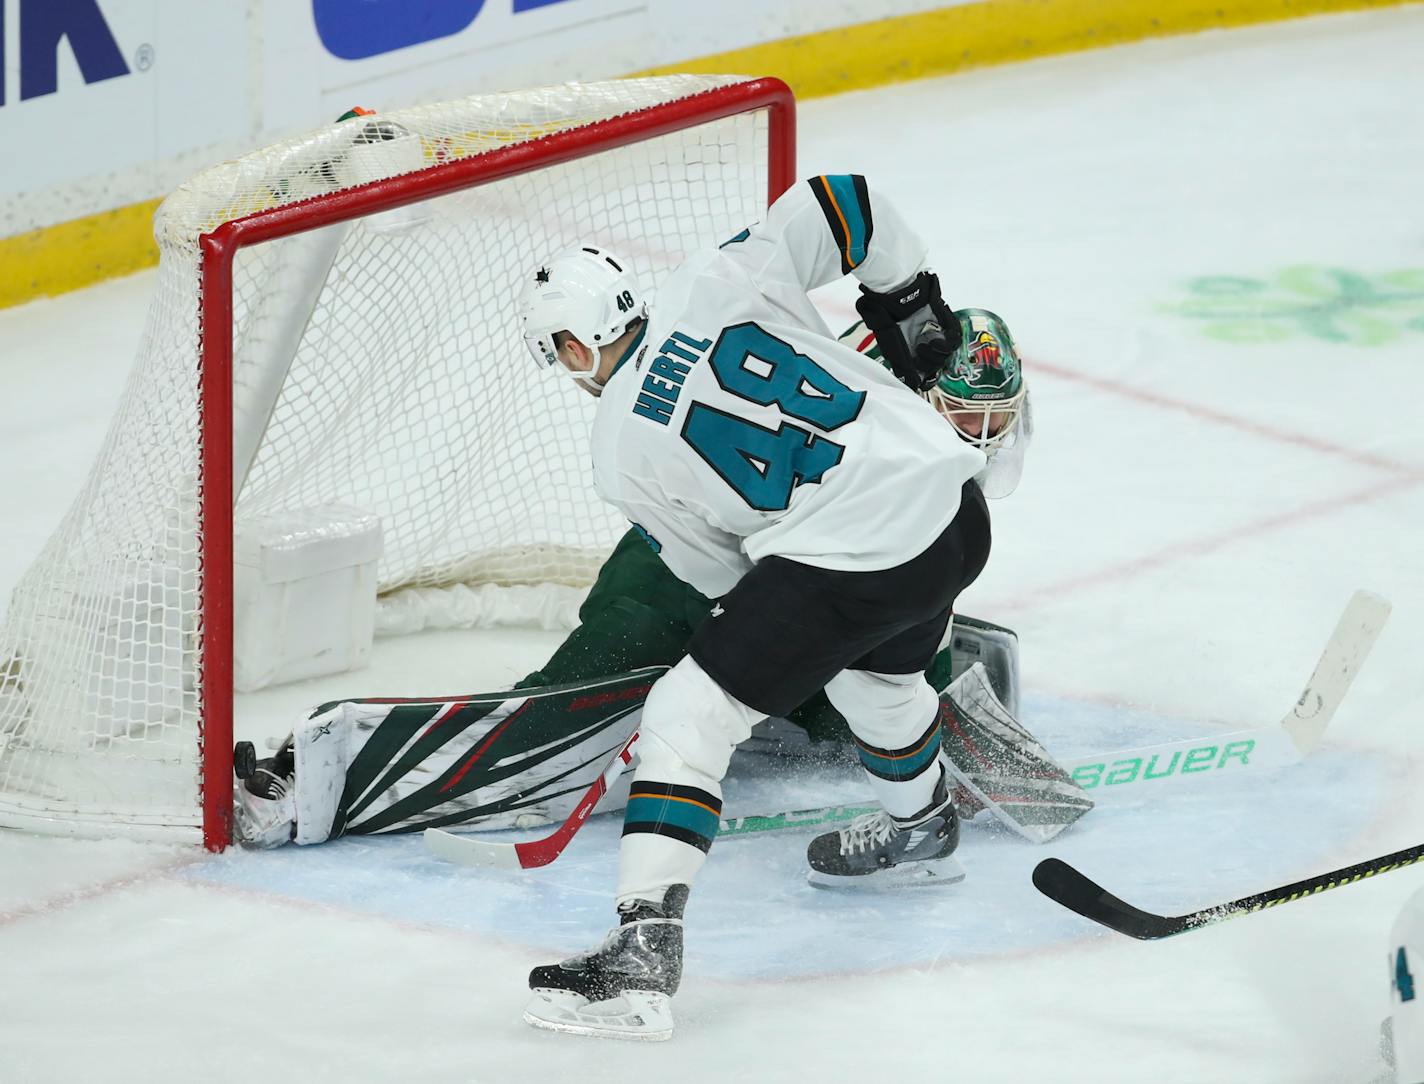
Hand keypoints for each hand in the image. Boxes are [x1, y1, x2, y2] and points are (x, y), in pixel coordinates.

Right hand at [854, 271, 961, 391]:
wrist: (896, 297)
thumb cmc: (888, 318)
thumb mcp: (891, 346)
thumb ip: (903, 366)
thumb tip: (914, 384)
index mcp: (912, 348)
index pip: (927, 370)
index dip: (926, 377)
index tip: (922, 381)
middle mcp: (926, 342)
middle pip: (937, 366)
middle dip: (927, 365)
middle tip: (917, 356)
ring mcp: (938, 333)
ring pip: (946, 356)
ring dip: (934, 356)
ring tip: (922, 346)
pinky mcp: (948, 324)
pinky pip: (954, 342)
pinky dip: (943, 346)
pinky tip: (933, 341)